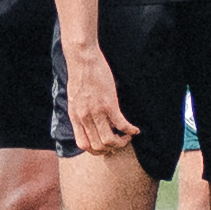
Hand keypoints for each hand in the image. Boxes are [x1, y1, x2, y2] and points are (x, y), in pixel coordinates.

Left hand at [60, 30, 133, 156]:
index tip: (105, 146)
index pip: (83, 145)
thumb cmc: (80, 75)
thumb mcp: (74, 99)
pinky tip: (135, 129)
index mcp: (75, 117)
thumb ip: (80, 112)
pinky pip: (121, 124)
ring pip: (109, 140)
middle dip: (110, 149)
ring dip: (121, 142)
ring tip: (127, 137)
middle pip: (97, 146)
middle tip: (119, 142)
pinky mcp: (109, 103)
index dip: (96, 150)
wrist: (82, 59)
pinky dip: (130, 130)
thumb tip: (89, 122)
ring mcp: (96, 111)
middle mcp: (84, 117)